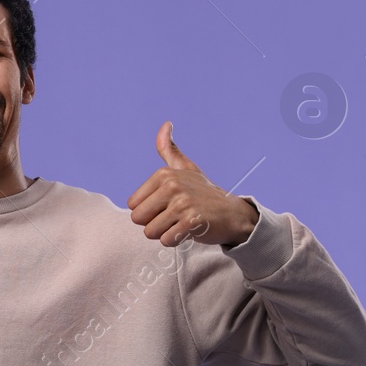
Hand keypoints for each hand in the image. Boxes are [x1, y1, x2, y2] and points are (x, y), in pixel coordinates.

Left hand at [126, 122, 257, 247]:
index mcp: (164, 174)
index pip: (133, 205)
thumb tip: (166, 124)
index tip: (168, 205)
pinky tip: (189, 231)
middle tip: (174, 217)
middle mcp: (172, 185)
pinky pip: (167, 240)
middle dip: (153, 223)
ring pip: (150, 232)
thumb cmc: (203, 193)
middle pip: (138, 219)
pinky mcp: (192, 221)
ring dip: (165, 233)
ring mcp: (183, 203)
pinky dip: (176, 241)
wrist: (232, 213)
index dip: (148, 211)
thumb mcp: (185, 168)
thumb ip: (169, 150)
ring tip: (182, 223)